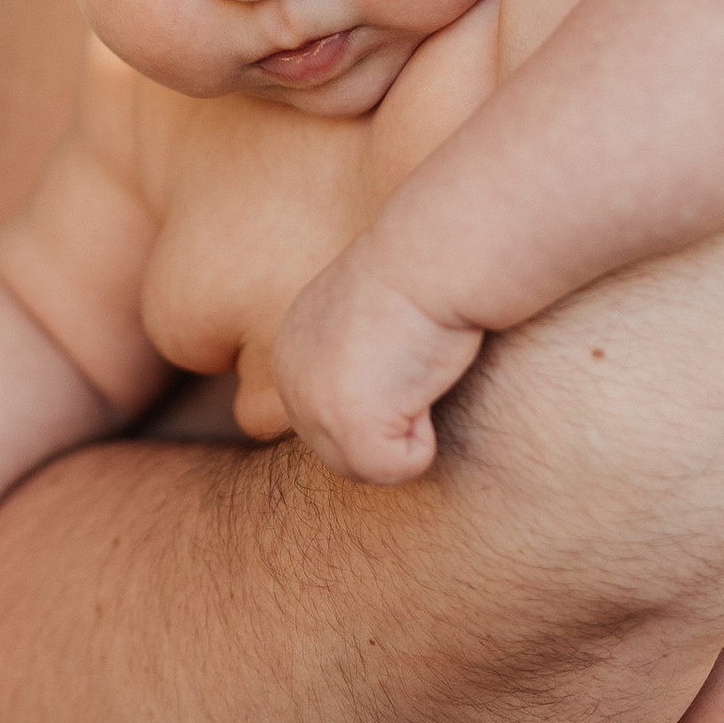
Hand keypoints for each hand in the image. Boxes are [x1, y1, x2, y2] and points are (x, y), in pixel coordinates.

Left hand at [271, 247, 484, 482]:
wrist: (434, 254)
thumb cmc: (422, 274)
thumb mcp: (371, 319)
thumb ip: (357, 362)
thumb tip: (377, 398)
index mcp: (292, 353)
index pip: (332, 422)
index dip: (383, 398)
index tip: (400, 348)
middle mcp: (288, 380)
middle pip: (344, 454)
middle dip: (392, 421)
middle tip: (412, 358)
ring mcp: (311, 406)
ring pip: (369, 466)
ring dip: (410, 428)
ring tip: (415, 367)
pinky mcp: (348, 425)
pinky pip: (398, 468)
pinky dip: (426, 439)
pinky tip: (423, 381)